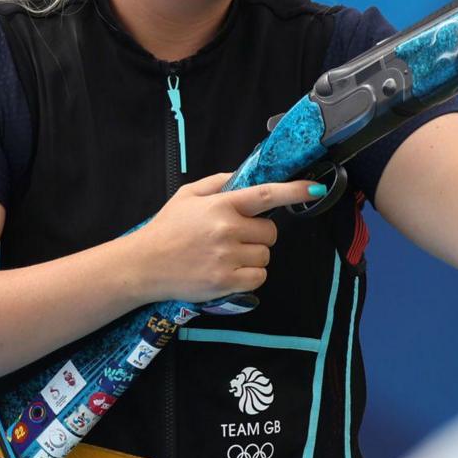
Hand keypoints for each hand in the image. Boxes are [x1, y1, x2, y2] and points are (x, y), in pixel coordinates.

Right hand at [129, 170, 321, 303]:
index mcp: (220, 205)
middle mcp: (227, 229)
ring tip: (226, 255)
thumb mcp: (187, 195)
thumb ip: (219, 183)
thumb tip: (246, 176)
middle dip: (258, 235)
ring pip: (265, 256)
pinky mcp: (225, 281)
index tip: (315, 188)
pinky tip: (229, 271)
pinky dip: (249, 276)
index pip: (266, 194)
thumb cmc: (165, 229)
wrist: (142, 266)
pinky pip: (258, 277)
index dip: (294, 191)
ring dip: (253, 256)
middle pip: (270, 232)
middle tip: (234, 238)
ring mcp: (227, 257)